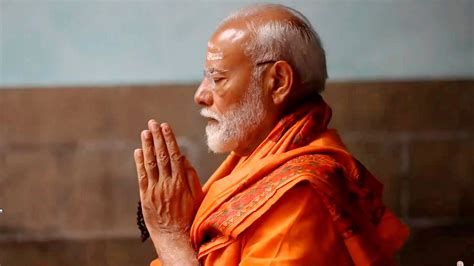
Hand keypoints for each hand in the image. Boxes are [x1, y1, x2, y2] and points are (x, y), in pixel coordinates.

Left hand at [133, 120, 202, 238]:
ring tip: (145, 132)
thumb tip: (182, 157)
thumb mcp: (197, 196)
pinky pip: (142, 177)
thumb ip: (191, 175)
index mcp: (181, 181)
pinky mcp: (145, 197)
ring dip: (147, 146)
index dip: (169, 139)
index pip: (174, 154)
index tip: (166, 126)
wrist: (175, 236)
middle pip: (161, 155)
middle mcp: (167, 183)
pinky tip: (138, 151)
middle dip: (157, 137)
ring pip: (150, 163)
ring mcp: (155, 190)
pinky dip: (139, 163)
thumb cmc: (189, 215)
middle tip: (153, 122)